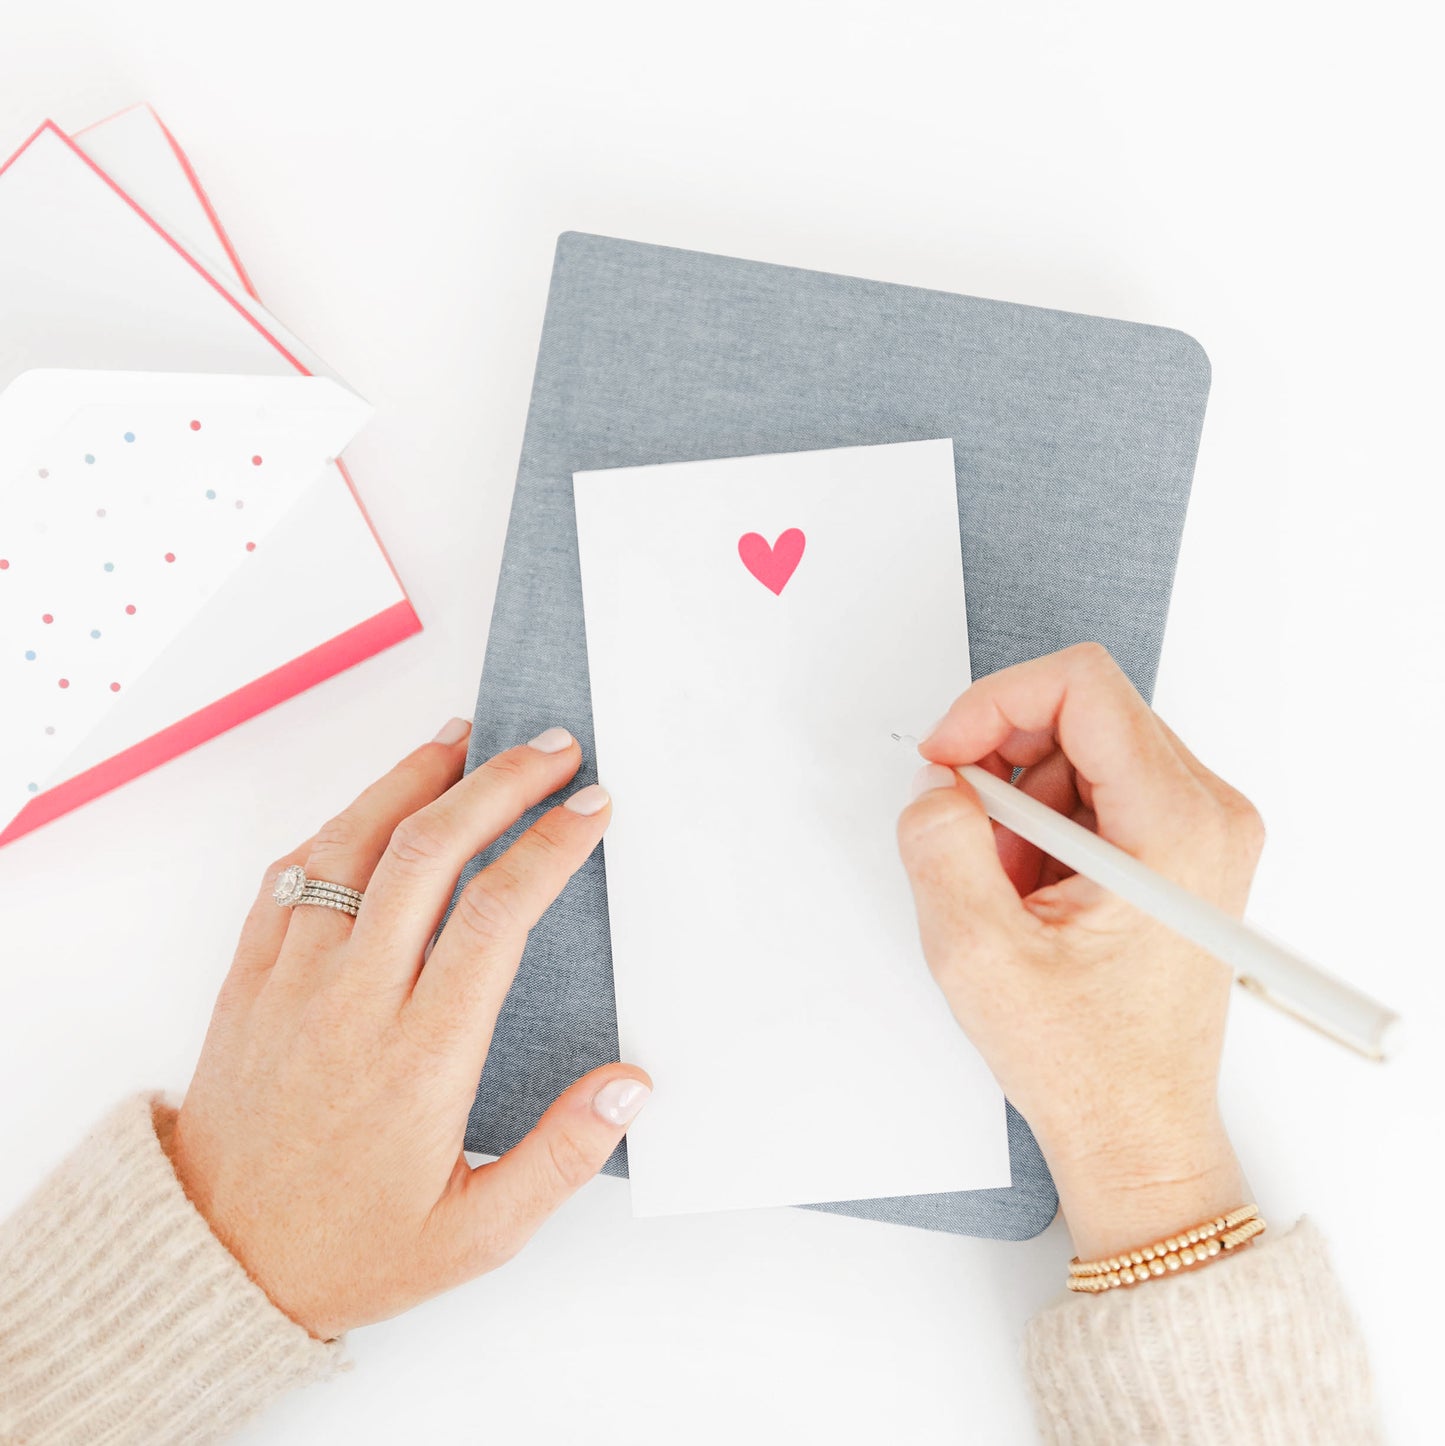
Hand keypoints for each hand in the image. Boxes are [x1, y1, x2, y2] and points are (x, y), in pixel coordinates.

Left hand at [166, 721, 649, 1339]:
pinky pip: (288, 878)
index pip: (497, 915)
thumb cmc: (349, 1248)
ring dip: (413, 780)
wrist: (210, 1264)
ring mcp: (291, 982)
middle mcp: (354, 1001)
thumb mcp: (476, 1235)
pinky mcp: (248, 981)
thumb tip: (633, 1085)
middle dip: (499, 785)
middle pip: (429, 853)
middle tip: (551, 748)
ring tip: (465, 741)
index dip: (552, 846)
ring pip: (351, 845)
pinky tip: (373, 806)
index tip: (594, 807)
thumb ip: (561, 1158)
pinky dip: (336, 826)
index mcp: (422, 1056)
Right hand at [897, 644, 1260, 1258]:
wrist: (1139, 1130)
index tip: (946, 757)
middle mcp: (1207, 813)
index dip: (992, 704)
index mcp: (1176, 826)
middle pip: (1081, 710)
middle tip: (968, 834)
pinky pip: (1092, 789)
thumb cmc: (1087, 1064)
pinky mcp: (1179, 847)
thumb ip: (939, 844)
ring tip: (1008, 886)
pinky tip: (1033, 893)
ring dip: (1019, 801)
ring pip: (1079, 749)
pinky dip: (1043, 825)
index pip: (1080, 684)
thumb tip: (936, 782)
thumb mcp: (977, 954)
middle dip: (1002, 762)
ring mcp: (1199, 828)